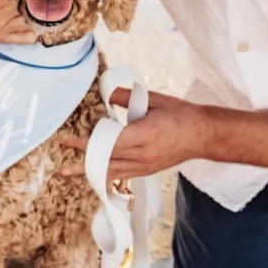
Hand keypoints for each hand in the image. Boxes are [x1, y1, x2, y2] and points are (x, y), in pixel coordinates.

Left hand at [59, 90, 209, 178]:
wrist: (203, 135)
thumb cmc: (181, 114)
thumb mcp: (154, 99)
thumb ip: (127, 98)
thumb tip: (105, 93)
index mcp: (146, 135)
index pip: (109, 142)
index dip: (87, 142)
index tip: (69, 139)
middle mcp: (144, 154)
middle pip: (106, 158)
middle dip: (83, 154)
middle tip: (64, 150)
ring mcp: (146, 166)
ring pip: (111, 171)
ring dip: (88, 170)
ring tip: (66, 171)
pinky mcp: (147, 170)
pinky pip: (120, 174)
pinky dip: (104, 173)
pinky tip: (90, 174)